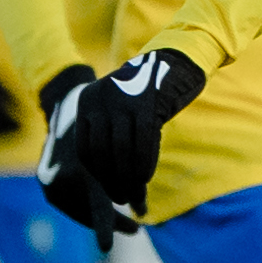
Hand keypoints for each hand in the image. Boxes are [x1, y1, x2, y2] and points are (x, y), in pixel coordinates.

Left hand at [35, 51, 206, 250]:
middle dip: (112, 182)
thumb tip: (110, 179)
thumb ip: (112, 136)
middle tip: (123, 201)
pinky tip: (146, 179)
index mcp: (88, 102)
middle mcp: (101, 99)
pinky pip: (144, 143)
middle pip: (102, 153)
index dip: (98, 175)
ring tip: (136, 198)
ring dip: (129, 180)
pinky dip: (144, 165)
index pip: (86, 149)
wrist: (176, 62)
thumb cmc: (149, 94)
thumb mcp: (121, 110)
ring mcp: (124, 99)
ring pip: (123, 151)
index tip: (109, 192)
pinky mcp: (147, 102)